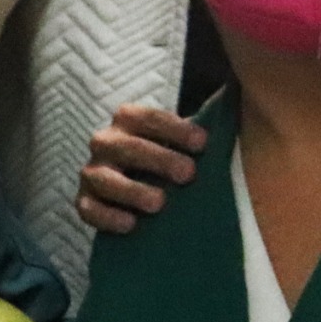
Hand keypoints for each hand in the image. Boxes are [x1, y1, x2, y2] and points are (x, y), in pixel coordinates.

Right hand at [77, 106, 208, 234]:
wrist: (132, 193)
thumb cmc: (165, 161)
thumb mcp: (178, 141)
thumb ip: (199, 128)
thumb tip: (236, 97)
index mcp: (127, 120)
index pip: (147, 117)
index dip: (174, 129)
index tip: (202, 143)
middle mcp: (105, 142)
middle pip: (127, 146)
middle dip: (158, 159)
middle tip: (188, 174)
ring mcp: (92, 173)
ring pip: (104, 178)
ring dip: (132, 190)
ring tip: (159, 203)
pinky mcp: (84, 202)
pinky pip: (89, 210)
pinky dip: (107, 217)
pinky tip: (131, 225)